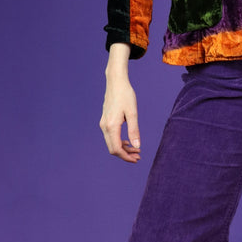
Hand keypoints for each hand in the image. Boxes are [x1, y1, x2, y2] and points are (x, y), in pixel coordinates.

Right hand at [100, 44, 140, 162]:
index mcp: (111, 126)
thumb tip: (137, 146)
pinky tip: (129, 141)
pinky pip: (110, 137)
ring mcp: (103, 124)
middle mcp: (105, 126)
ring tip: (136, 150)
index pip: (117, 149)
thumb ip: (134, 130)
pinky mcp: (105, 121)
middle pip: (113, 149)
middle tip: (138, 156)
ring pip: (111, 143)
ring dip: (123, 149)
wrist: (115, 82)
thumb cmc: (126, 95)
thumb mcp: (133, 113)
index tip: (137, 159)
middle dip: (125, 155)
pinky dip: (119, 142)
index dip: (126, 156)